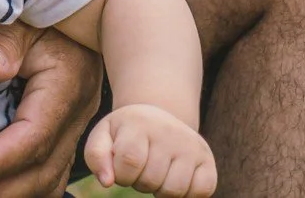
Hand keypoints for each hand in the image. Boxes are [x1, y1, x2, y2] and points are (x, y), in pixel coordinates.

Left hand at [0, 23, 101, 194]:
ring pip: (50, 178)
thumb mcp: (22, 18)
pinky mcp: (67, 130)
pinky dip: (23, 186)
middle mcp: (76, 114)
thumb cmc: (43, 13)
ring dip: (10, 195)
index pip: (31, 138)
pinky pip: (50, 170)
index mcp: (66, 86)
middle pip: (43, 171)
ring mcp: (76, 126)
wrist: (82, 9)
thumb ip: (3, 41)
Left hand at [83, 103, 215, 197]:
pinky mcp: (208, 160)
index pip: (129, 162)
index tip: (123, 167)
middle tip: (142, 167)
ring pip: (174, 190)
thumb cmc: (126, 132)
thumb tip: (107, 181)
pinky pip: (201, 192)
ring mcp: (192, 145)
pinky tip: (175, 179)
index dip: (122, 174)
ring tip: (157, 173)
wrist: (159, 115)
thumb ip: (96, 156)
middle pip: (151, 180)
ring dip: (160, 191)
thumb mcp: (104, 135)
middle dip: (141, 182)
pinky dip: (186, 195)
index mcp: (140, 123)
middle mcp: (169, 131)